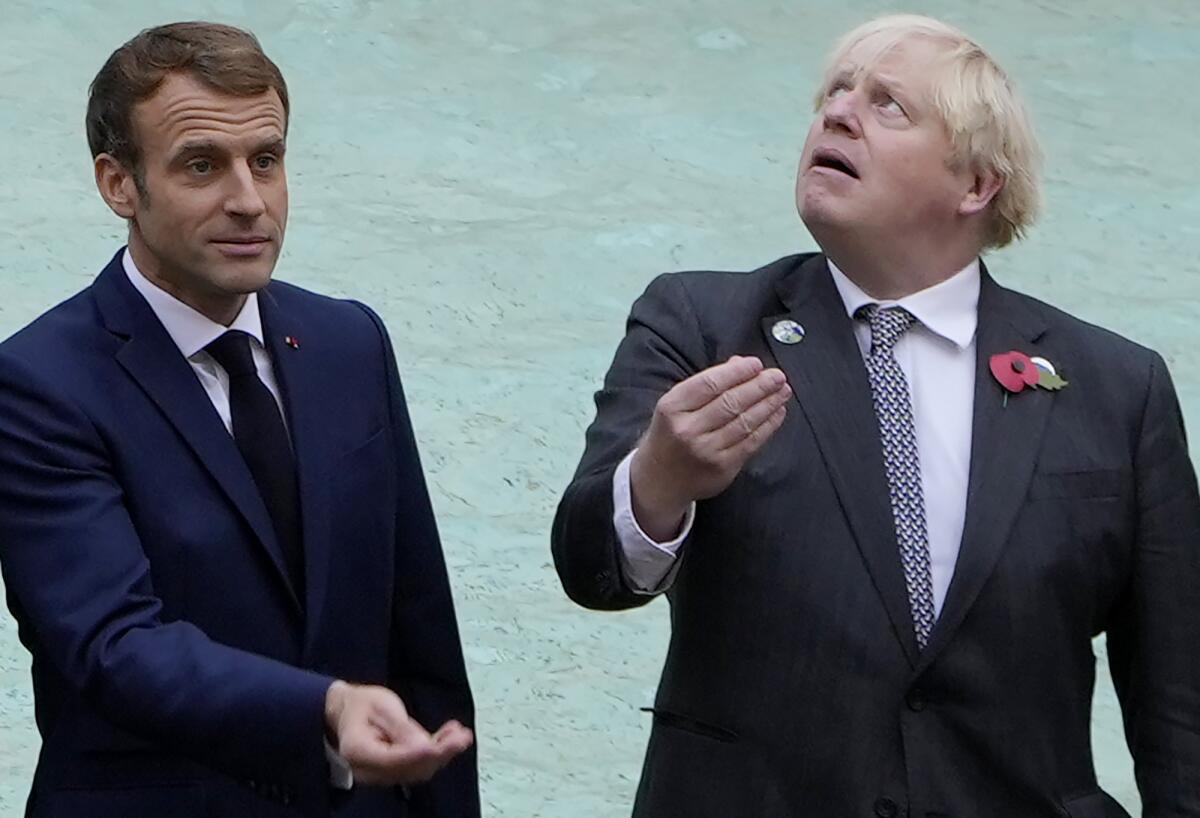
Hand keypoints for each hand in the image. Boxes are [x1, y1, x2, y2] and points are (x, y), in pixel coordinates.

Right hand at [324, 681, 472, 786]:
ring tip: (462, 734)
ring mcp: (382, 773)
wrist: (349, 711)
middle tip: (461, 737)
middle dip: (439, 754)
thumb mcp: (381, 706)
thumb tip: (425, 745)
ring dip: (443, 754)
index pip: (391, 759)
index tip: (437, 745)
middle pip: (408, 769)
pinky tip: (453, 737)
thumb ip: (401, 727)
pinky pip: (419, 766)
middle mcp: (368, 770)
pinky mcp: (395, 770)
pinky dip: (438, 753)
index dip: (416, 754)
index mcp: (357, 750)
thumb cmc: (362, 705)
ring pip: (418, 770)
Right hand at [630, 356, 790, 539]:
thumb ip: (706, 384)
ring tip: (783, 391)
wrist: (659, 479)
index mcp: (672, 408)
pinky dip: (768, 425)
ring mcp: (706, 451)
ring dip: (768, 404)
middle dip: (759, 386)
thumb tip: (741, 363)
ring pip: (745, 422)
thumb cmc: (670, 434)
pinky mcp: (723, 468)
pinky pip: (751, 442)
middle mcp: (687, 430)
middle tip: (778, 376)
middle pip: (730, 402)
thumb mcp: (676, 405)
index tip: (756, 363)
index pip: (710, 383)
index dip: (737, 372)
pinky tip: (777, 413)